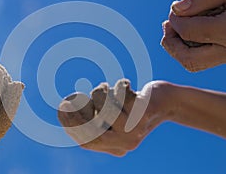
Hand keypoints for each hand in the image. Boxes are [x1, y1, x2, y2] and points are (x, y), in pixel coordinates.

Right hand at [58, 79, 173, 156]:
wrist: (168, 102)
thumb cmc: (135, 107)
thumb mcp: (116, 118)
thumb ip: (97, 121)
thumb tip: (68, 114)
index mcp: (116, 147)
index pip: (86, 141)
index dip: (71, 125)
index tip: (63, 107)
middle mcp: (126, 143)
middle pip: (92, 128)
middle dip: (81, 108)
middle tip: (78, 95)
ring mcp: (135, 129)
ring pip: (104, 107)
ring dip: (102, 92)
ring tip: (109, 88)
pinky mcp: (143, 112)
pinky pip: (120, 93)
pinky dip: (120, 84)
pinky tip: (127, 86)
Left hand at [161, 0, 225, 71]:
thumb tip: (177, 8)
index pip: (191, 31)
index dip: (175, 21)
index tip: (172, 10)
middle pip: (190, 59)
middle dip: (171, 43)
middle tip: (166, 25)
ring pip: (195, 63)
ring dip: (177, 48)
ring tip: (173, 29)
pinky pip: (204, 60)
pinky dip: (189, 49)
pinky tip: (187, 32)